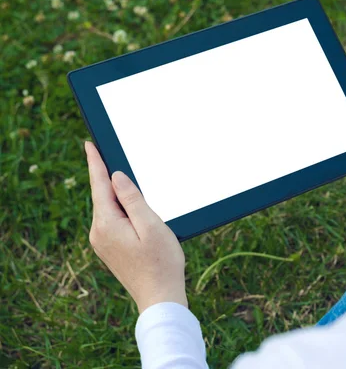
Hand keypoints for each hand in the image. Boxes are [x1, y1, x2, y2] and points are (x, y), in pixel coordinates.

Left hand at [85, 141, 186, 312]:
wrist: (160, 297)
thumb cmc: (161, 262)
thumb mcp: (151, 225)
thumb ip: (133, 199)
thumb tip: (116, 178)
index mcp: (107, 224)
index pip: (99, 186)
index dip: (95, 163)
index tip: (89, 144)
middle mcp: (98, 233)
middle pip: (102, 197)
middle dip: (108, 177)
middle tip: (109, 154)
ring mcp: (102, 243)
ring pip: (108, 209)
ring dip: (117, 195)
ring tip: (128, 181)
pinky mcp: (110, 249)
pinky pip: (112, 221)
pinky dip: (120, 210)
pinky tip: (132, 208)